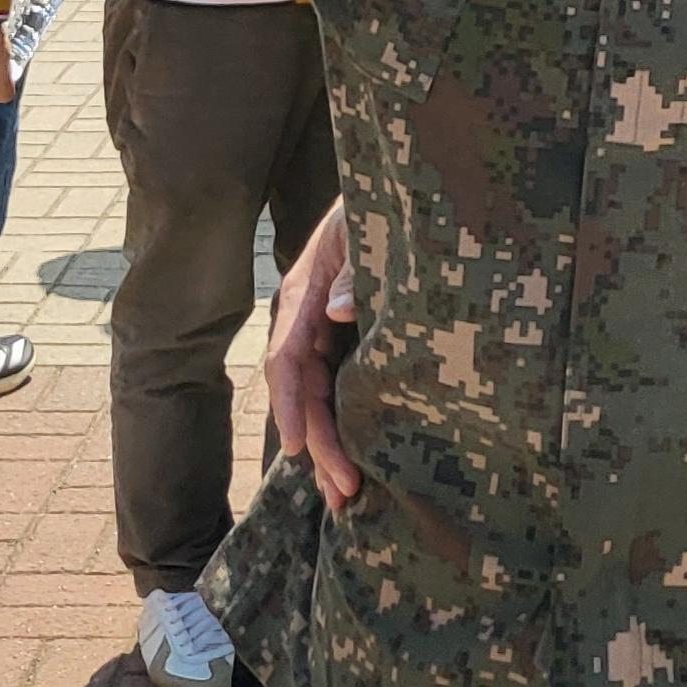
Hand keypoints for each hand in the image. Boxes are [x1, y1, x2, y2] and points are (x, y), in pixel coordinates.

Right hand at [266, 198, 361, 512]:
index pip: (286, 358)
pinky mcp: (353, 340)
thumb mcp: (362, 226)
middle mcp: (311, 318)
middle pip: (305, 392)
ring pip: (323, 399)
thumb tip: (341, 310)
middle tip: (344, 492)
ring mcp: (330, 332)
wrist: (400, 189)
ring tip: (347, 498)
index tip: (298, 447)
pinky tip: (357, 463)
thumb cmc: (378, 203)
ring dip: (331, 448)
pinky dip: (348, 427)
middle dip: (320, 445)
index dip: (292, 405)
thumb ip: (354, 267)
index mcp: (305, 292)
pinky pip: (344, 389)